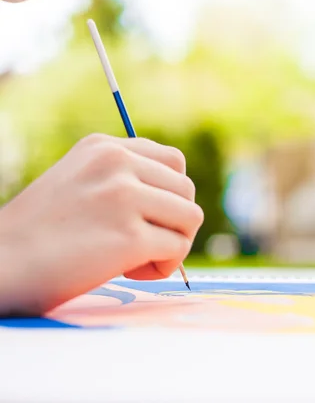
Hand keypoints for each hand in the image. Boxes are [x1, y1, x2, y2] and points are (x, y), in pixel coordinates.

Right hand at [0, 134, 203, 315]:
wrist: (1, 265)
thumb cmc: (37, 233)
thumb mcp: (77, 180)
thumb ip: (120, 178)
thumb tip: (171, 200)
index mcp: (103, 146)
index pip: (173, 160)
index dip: (169, 194)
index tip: (146, 216)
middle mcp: (117, 162)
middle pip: (186, 188)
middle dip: (173, 220)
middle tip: (143, 242)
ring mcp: (124, 196)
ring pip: (191, 216)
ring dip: (174, 243)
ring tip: (139, 258)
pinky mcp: (130, 236)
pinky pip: (178, 249)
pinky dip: (165, 266)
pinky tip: (132, 272)